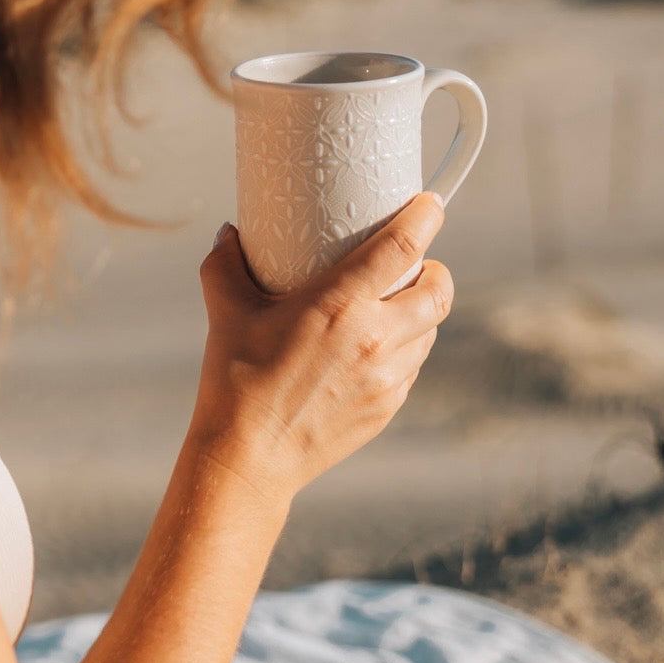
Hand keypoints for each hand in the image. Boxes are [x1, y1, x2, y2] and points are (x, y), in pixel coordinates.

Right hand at [189, 193, 452, 505]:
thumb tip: (230, 232)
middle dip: (436, 270)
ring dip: (424, 311)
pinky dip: (407, 348)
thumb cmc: (236, 382)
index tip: (430, 204)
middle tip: (419, 263)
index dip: (426, 217)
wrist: (250, 458)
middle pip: (438, 290)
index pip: (404, 247)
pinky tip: (380, 348)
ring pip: (431, 330)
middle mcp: (375, 337)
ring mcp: (387, 376)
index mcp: (340, 304)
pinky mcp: (388, 406)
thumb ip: (226, 265)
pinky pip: (414, 366)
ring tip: (399, 304)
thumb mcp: (226, 313)